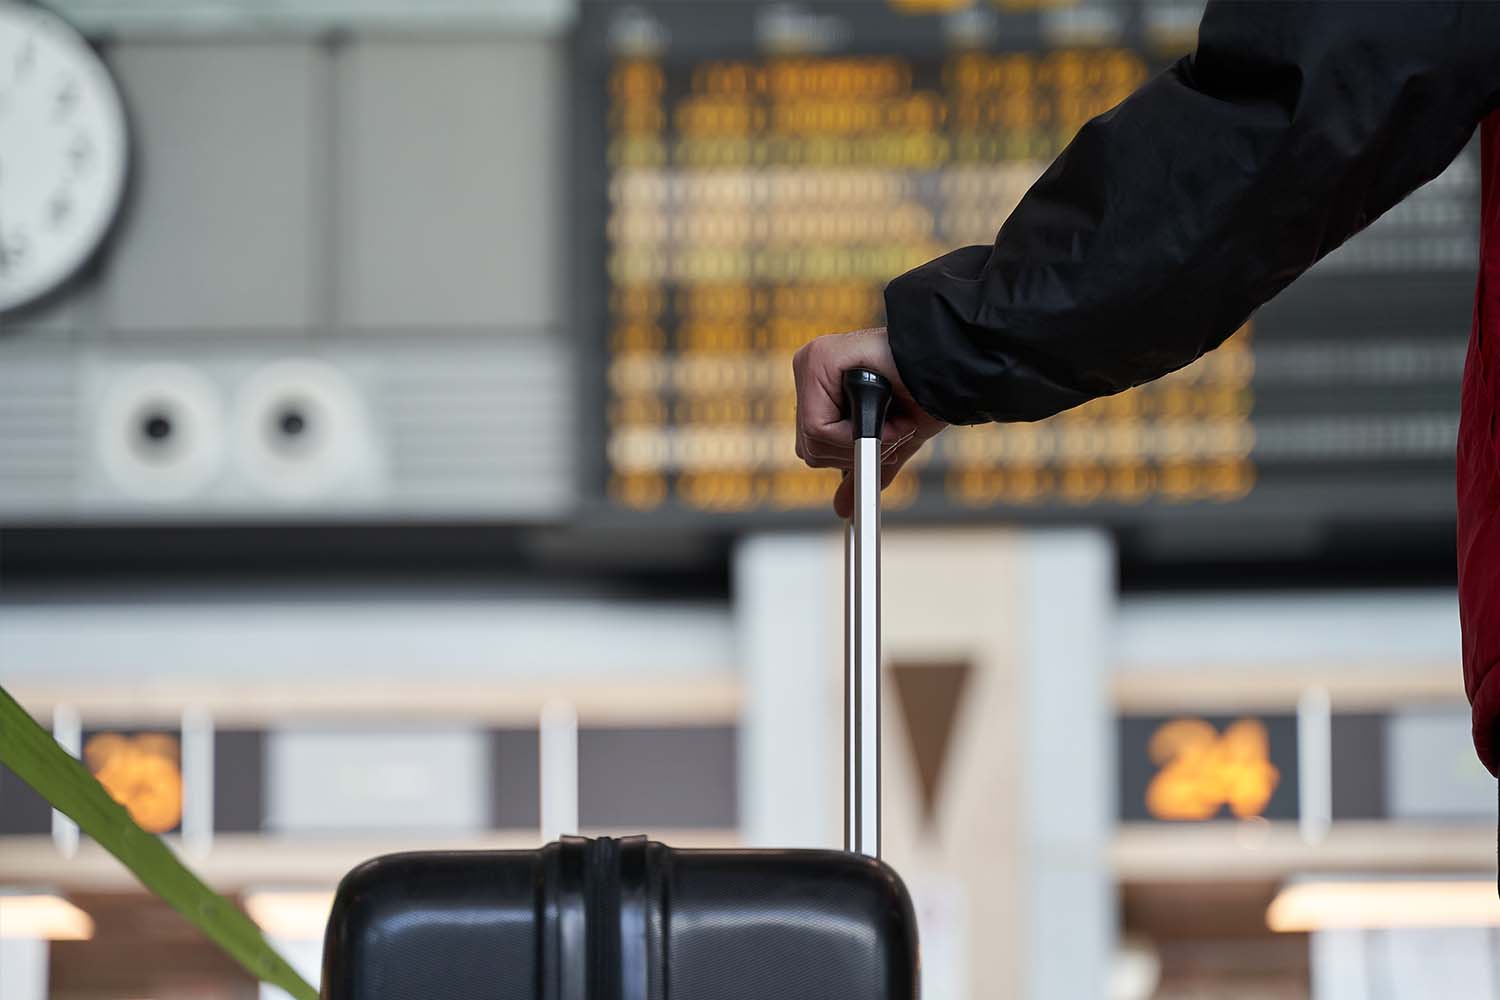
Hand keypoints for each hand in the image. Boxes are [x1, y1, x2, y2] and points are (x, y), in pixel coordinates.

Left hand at [792, 327, 947, 516]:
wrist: (953, 372)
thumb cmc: (925, 396)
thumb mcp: (888, 443)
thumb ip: (861, 470)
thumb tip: (842, 509)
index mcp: (820, 386)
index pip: (813, 444)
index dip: (851, 455)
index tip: (886, 441)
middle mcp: (809, 371)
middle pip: (809, 445)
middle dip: (855, 451)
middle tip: (893, 430)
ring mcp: (811, 362)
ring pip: (815, 439)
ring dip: (863, 442)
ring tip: (895, 417)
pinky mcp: (819, 358)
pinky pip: (820, 426)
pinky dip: (856, 434)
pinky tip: (887, 411)